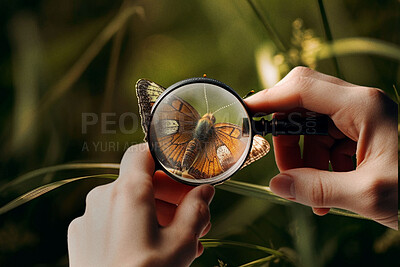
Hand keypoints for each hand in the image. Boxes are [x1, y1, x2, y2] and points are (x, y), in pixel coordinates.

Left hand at [67, 143, 214, 265]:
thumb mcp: (181, 244)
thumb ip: (196, 211)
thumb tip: (206, 191)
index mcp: (127, 192)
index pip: (143, 153)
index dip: (165, 161)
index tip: (182, 180)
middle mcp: (101, 197)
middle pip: (138, 182)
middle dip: (168, 196)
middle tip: (190, 217)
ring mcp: (87, 217)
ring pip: (126, 203)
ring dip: (152, 214)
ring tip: (175, 240)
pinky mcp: (80, 236)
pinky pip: (110, 220)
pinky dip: (130, 226)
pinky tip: (149, 249)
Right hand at [245, 67, 397, 228]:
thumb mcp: (368, 194)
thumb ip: (316, 189)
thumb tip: (275, 185)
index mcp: (362, 106)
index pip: (300, 88)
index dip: (266, 99)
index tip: (242, 115)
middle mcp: (359, 104)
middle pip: (301, 105)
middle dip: (286, 140)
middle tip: (284, 173)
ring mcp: (361, 117)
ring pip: (311, 127)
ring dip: (303, 160)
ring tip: (314, 197)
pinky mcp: (361, 133)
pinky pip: (326, 142)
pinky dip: (319, 166)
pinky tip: (328, 194)